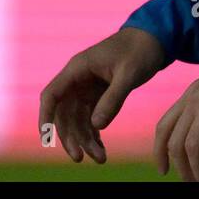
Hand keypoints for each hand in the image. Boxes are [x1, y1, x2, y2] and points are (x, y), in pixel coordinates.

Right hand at [39, 27, 168, 163]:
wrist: (154, 39)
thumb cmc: (140, 51)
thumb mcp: (129, 74)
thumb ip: (113, 99)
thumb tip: (96, 126)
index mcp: (78, 68)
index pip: (52, 95)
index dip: (45, 117)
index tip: (46, 138)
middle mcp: (78, 79)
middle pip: (64, 113)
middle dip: (71, 137)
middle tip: (81, 158)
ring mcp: (87, 87)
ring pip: (78, 119)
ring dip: (85, 139)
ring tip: (101, 159)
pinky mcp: (99, 94)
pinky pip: (90, 117)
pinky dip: (94, 133)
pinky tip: (102, 149)